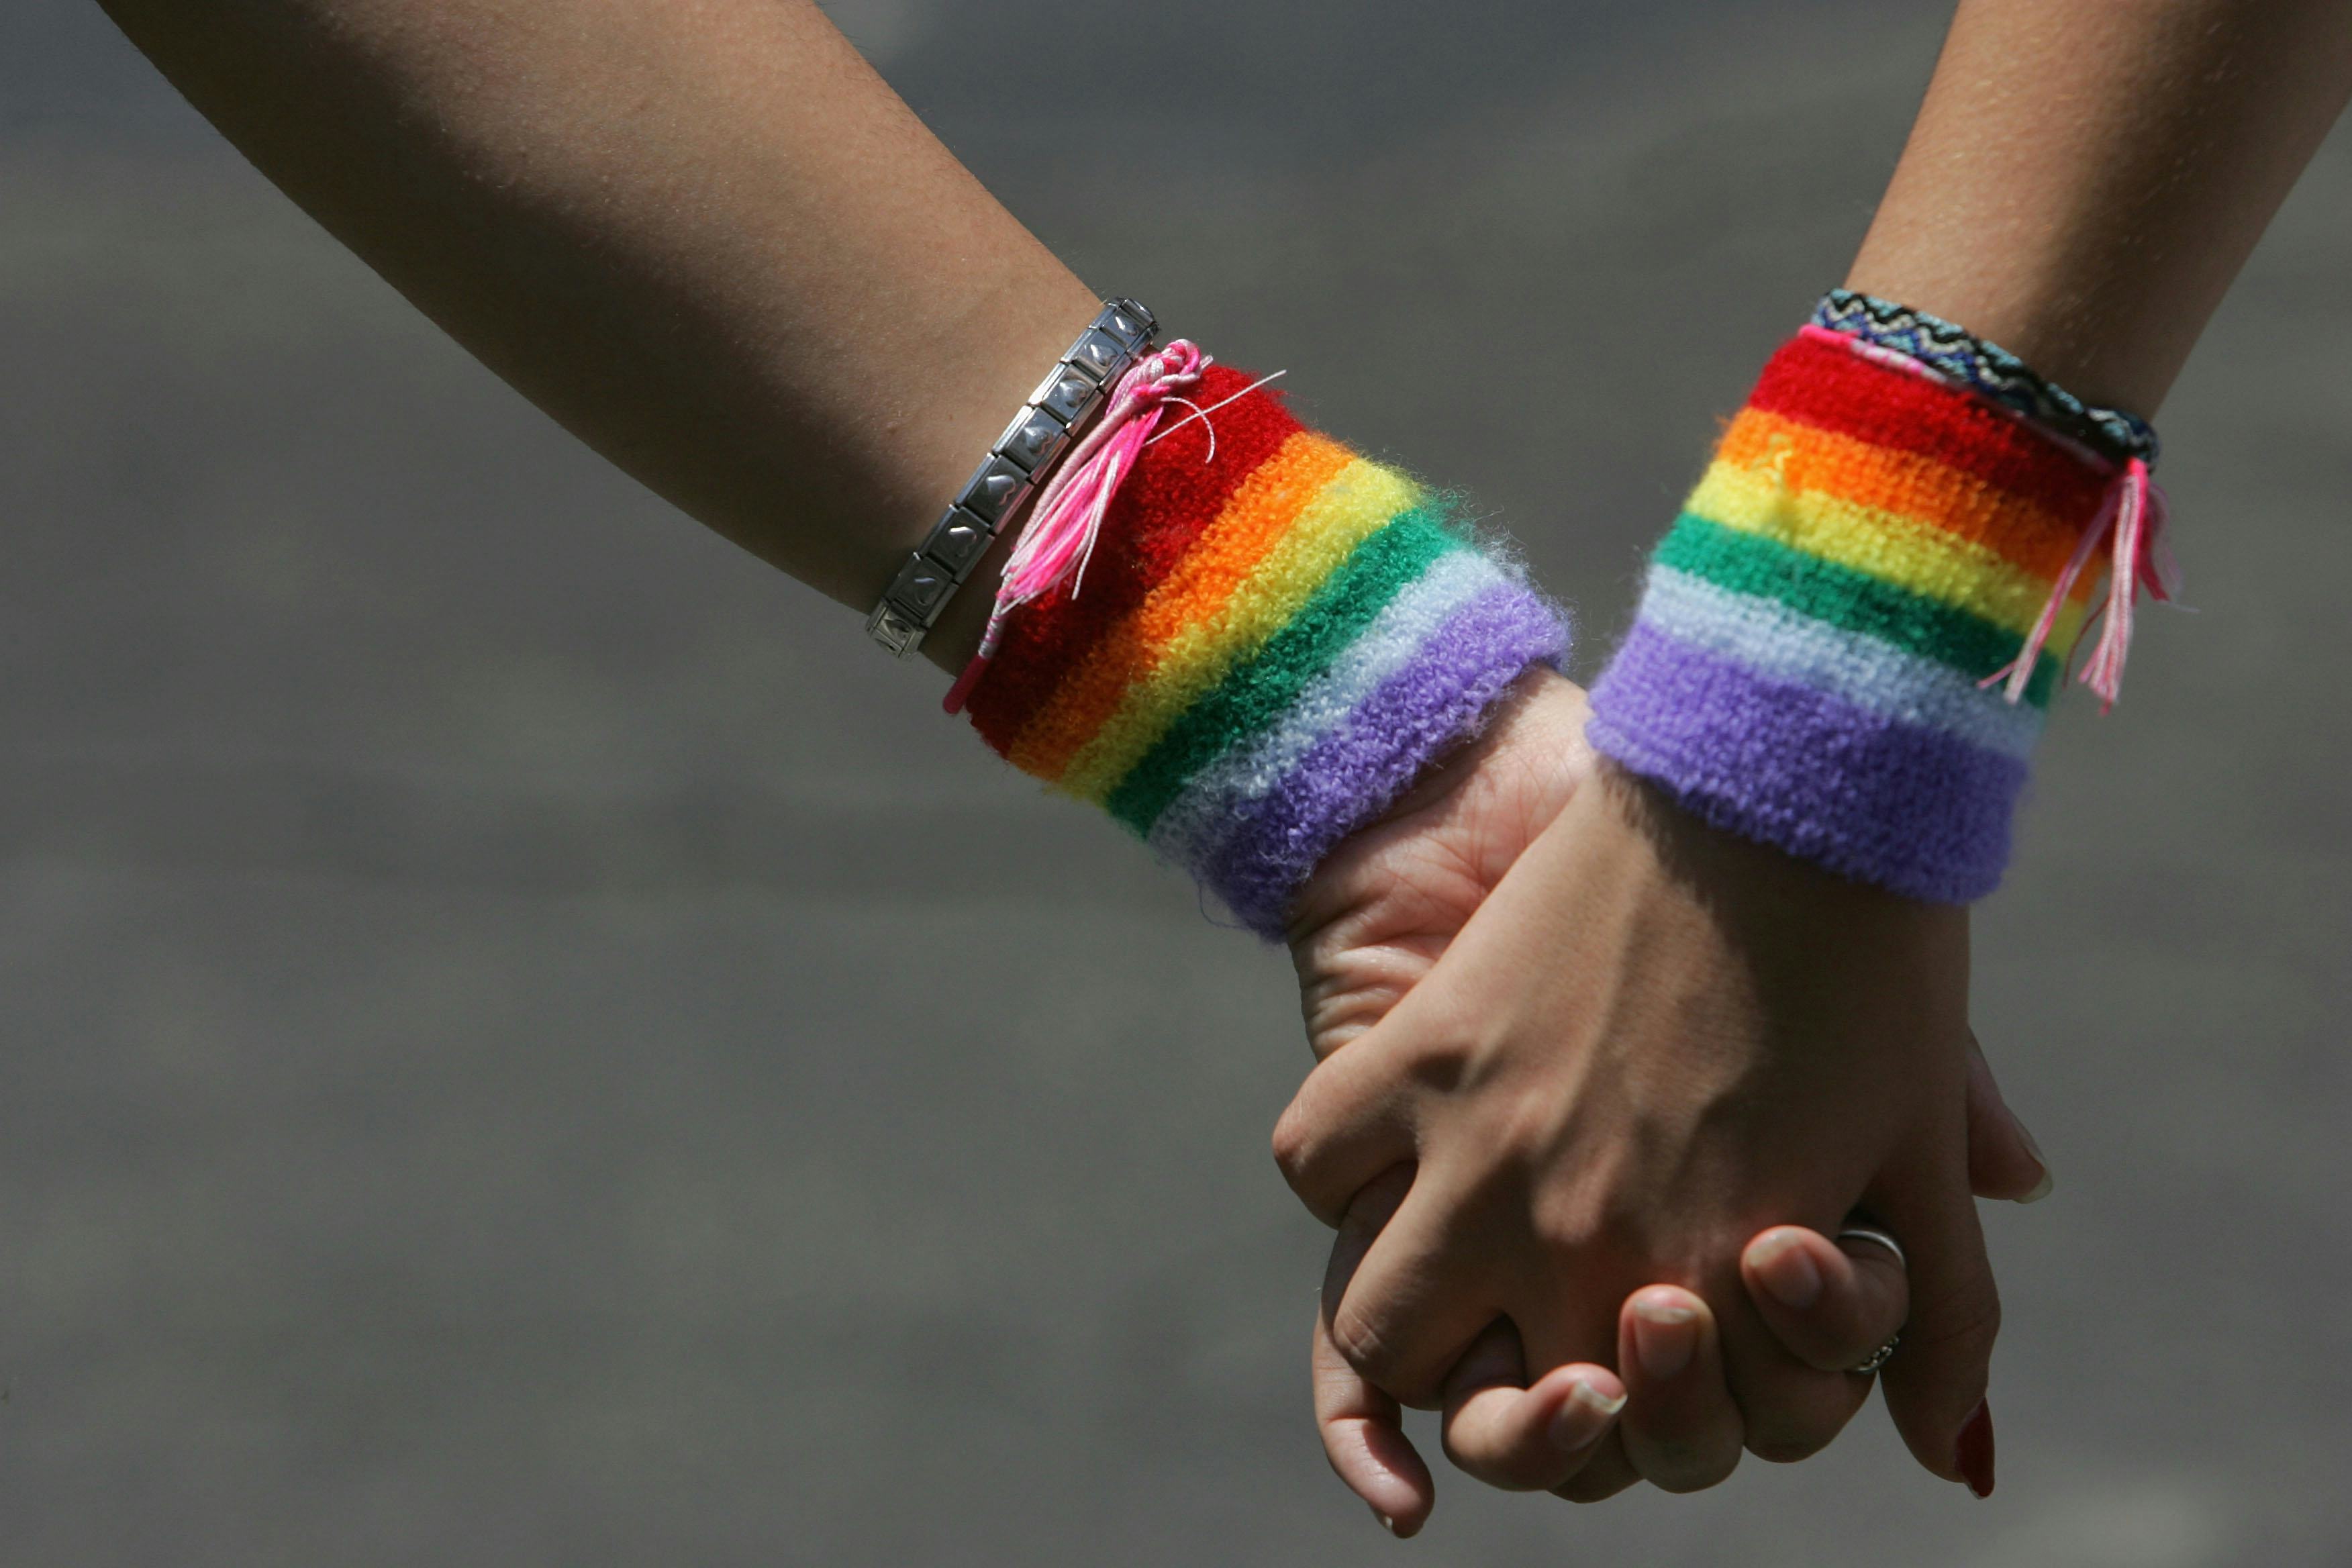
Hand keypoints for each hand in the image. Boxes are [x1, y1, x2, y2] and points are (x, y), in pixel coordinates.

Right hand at [1279, 763, 2007, 1523]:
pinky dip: (1339, 1178)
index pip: (1622, 1445)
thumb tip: (1964, 1458)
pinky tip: (1388, 1165)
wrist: (1778, 779)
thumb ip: (1940, 1321)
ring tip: (1448, 1289)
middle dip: (1506, 1415)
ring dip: (1405, 1333)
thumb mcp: (1919, 1151)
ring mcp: (1479, 1150)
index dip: (1619, 1429)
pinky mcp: (1418, 1052)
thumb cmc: (1873, 961)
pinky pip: (1319, 1162)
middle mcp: (1573, 1242)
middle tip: (1541, 1352)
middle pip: (1478, 1415)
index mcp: (1701, 1282)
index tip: (1637, 1364)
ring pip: (1375, 1325)